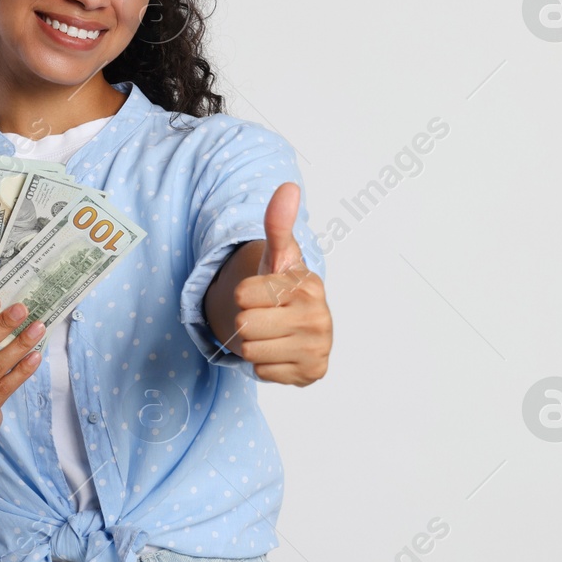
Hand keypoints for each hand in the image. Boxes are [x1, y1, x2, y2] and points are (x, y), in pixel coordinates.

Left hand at [232, 182, 332, 386]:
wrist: (301, 323)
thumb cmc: (284, 287)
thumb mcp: (278, 254)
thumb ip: (278, 223)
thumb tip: (288, 187)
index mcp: (308, 285)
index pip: (243, 295)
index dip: (245, 295)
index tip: (263, 293)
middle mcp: (318, 318)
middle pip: (245, 326)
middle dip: (248, 322)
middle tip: (267, 316)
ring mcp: (317, 348)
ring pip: (251, 351)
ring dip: (255, 344)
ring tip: (273, 333)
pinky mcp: (312, 373)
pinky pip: (263, 372)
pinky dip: (267, 364)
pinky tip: (281, 350)